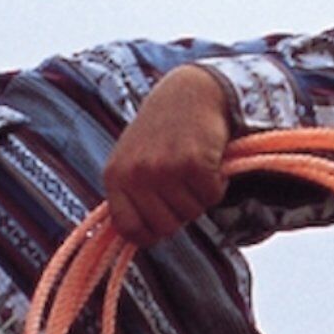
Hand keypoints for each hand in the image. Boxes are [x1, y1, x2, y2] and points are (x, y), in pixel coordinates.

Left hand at [98, 63, 235, 245]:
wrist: (189, 93)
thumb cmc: (161, 132)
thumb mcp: (133, 161)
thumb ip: (130, 196)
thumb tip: (134, 240)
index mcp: (115, 177)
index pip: (129, 230)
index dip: (151, 233)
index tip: (164, 221)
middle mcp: (136, 174)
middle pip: (166, 227)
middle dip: (181, 212)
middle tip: (183, 184)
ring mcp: (164, 168)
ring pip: (192, 212)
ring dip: (200, 195)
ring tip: (193, 167)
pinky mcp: (193, 161)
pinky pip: (212, 196)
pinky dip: (217, 183)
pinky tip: (210, 160)